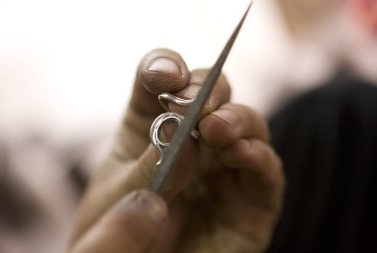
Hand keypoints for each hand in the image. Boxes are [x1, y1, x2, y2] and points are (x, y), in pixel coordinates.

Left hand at [68, 48, 283, 252]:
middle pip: (213, 94)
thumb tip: (185, 136)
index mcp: (153, 130)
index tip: (166, 77)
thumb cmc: (121, 236)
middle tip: (197, 105)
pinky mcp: (252, 199)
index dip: (165, 68)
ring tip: (217, 128)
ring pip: (247, 125)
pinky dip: (257, 155)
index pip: (162, 83)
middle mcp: (195, 142)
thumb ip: (152, 166)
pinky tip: (240, 153)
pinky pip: (265, 170)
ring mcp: (226, 168)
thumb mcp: (122, 197)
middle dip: (208, 90)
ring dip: (236, 118)